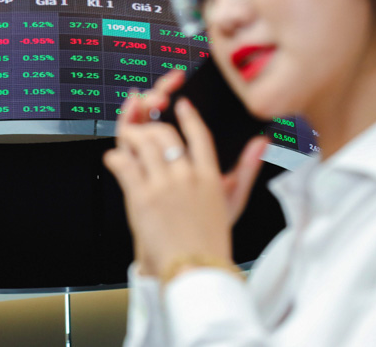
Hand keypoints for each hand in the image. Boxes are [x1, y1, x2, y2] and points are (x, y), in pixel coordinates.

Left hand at [105, 96, 267, 277]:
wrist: (193, 272)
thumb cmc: (209, 242)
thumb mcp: (233, 204)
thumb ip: (247, 169)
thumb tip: (261, 142)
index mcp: (209, 176)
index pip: (198, 134)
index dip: (188, 115)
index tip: (179, 104)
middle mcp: (186, 176)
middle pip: (164, 133)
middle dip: (149, 126)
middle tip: (140, 129)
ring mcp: (163, 185)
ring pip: (141, 142)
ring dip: (128, 136)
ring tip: (125, 140)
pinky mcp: (141, 196)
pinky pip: (123, 163)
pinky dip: (115, 156)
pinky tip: (114, 158)